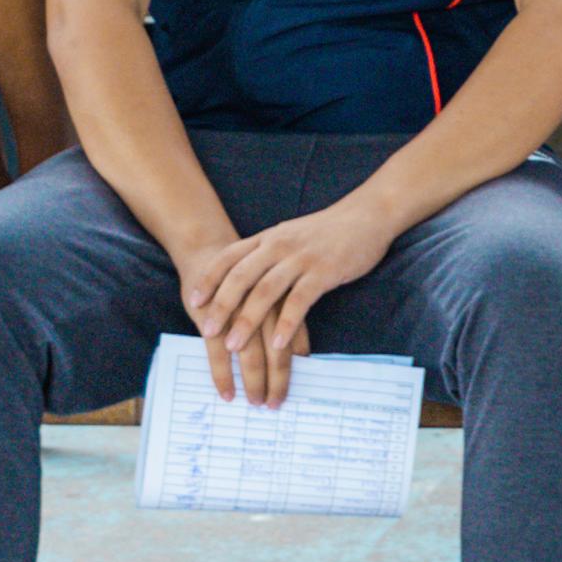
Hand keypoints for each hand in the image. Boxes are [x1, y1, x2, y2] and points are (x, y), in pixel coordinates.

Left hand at [183, 199, 394, 405]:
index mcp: (268, 238)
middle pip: (241, 277)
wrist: (368, 215)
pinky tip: (276, 344)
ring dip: (247, 320)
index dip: (209, 279)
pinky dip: (286, 324)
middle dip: (221, 306)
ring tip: (233, 346)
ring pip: (265, 291)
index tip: (193, 300)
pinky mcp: (324, 271)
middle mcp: (279, 246)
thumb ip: (267, 254)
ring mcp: (301, 258)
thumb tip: (242, 281)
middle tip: (207, 331)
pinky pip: (299, 301)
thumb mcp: (290, 236)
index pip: (229, 257)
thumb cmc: (327, 231)